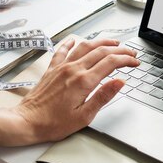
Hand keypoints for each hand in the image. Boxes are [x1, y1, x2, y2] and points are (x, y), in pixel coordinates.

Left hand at [13, 37, 138, 143]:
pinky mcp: (52, 68)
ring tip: (113, 43)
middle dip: (119, 50)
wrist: (27, 121)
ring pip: (85, 46)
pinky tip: (75, 40)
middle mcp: (73, 69)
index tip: (135, 62)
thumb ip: (103, 96)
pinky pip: (63, 50)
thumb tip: (120, 82)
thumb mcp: (84, 116)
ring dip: (101, 42)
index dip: (126, 60)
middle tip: (130, 53)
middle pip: (101, 51)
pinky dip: (71, 42)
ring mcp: (62, 66)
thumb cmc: (53, 123)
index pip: (111, 63)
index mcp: (83, 81)